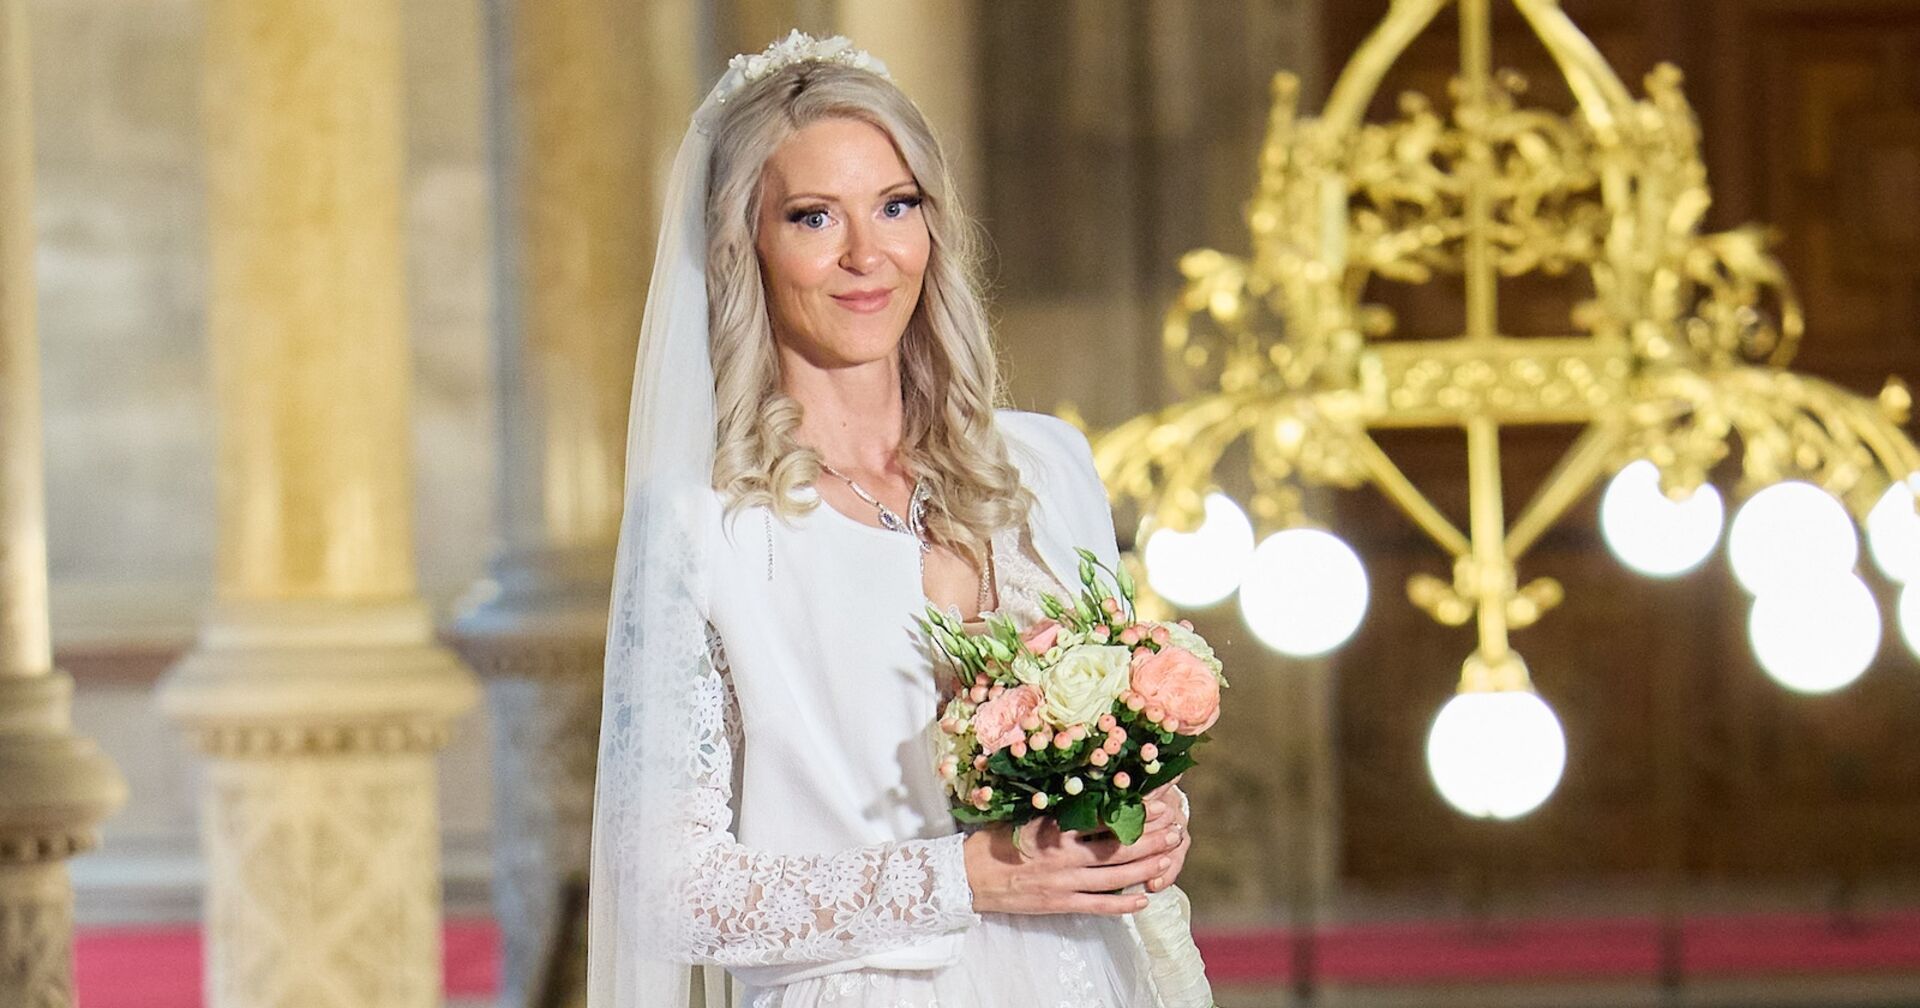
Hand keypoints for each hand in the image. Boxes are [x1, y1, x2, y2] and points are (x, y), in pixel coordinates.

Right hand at [961, 793, 1189, 915]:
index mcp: (1055, 828)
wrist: (967, 877)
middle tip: (1175, 831)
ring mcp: (1064, 883)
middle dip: (1151, 840)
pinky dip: (1122, 905)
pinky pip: (1098, 906)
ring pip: (1114, 877)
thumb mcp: (1026, 816)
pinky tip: (1142, 901)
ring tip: (1168, 859)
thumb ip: (1057, 811)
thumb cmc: (995, 841)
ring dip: (1145, 868)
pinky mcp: (1059, 904)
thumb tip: (1090, 795)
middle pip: (1118, 848)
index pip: (1104, 817)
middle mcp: (1064, 855)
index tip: (1159, 803)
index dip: (1135, 812)